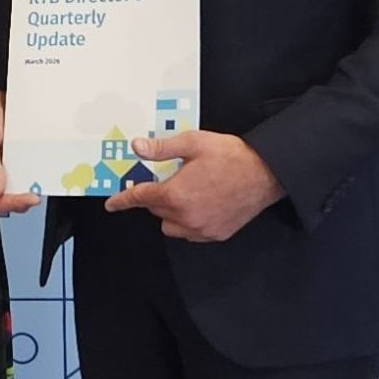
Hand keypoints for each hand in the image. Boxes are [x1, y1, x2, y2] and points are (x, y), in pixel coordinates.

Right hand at [0, 91, 40, 214]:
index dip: (13, 203)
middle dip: (21, 203)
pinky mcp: (11, 176)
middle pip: (5, 204)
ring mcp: (0, 181)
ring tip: (38, 187)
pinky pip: (20, 188)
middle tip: (37, 195)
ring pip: (14, 199)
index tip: (31, 198)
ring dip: (27, 196)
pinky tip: (36, 180)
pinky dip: (29, 187)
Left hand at [105, 130, 283, 241]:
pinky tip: (201, 205)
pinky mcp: (216, 235)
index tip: (111, 204)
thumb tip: (137, 147)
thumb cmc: (231, 155)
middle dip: (158, 196)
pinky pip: (191, 233)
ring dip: (171, 212)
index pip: (141, 199)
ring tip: (187, 193)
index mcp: (176, 194)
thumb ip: (161, 149)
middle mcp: (186, 216)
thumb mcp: (193, 143)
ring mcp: (202, 229)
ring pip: (171, 226)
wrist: (267, 173)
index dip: (123, 200)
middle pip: (156, 211)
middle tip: (173, 179)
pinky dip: (188, 222)